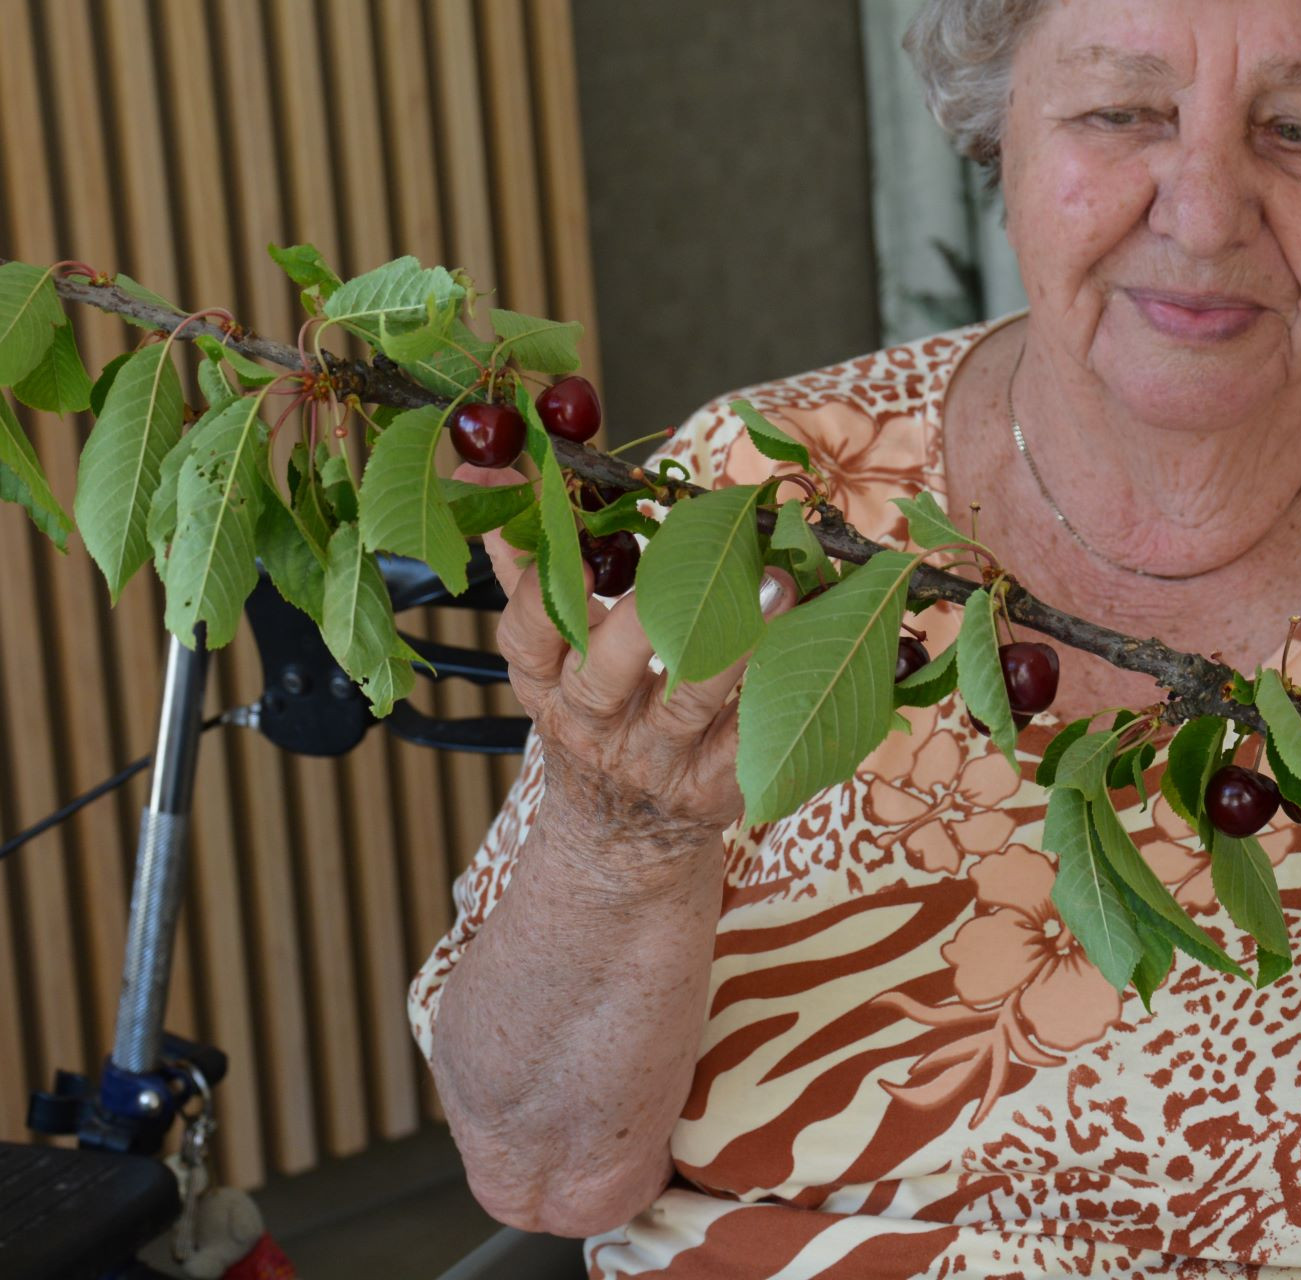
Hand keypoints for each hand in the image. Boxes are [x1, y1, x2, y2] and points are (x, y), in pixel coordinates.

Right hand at [461, 462, 794, 845]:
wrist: (618, 830)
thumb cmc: (588, 705)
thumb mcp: (546, 648)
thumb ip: (525, 560)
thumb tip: (487, 469)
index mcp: (544, 679)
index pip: (529, 635)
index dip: (548, 593)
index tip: (580, 545)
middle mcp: (591, 722)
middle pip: (607, 672)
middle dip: (652, 616)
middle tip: (710, 553)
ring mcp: (653, 759)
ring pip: (688, 702)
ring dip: (736, 640)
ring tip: (780, 582)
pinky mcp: (712, 786)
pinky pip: (748, 740)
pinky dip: (781, 691)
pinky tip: (813, 638)